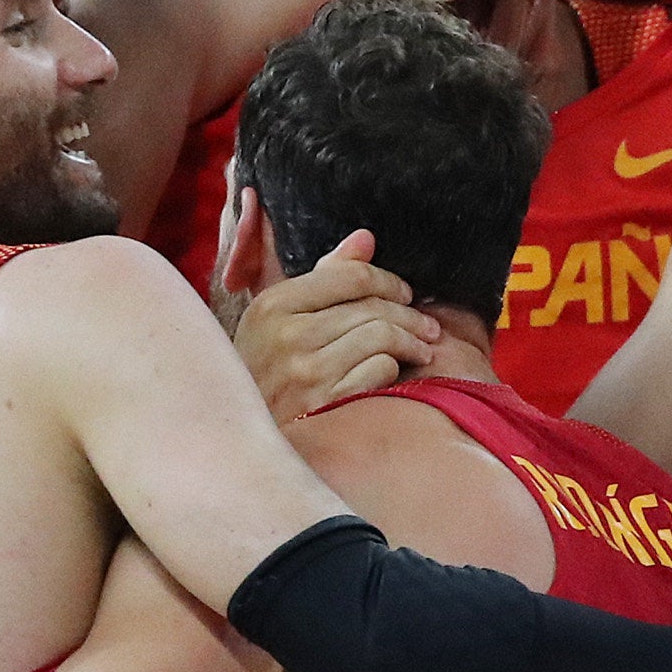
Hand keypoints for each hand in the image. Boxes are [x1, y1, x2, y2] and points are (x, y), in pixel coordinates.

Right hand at [232, 230, 441, 421]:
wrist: (244, 433)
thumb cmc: (268, 368)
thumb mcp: (280, 317)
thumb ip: (324, 275)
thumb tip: (366, 237)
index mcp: (273, 304)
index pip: (351, 276)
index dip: (389, 281)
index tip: (406, 293)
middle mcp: (286, 335)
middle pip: (372, 308)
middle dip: (411, 315)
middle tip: (428, 326)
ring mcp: (305, 372)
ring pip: (381, 338)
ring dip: (412, 343)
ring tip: (421, 349)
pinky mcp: (324, 405)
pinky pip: (379, 372)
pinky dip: (393, 370)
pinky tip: (392, 374)